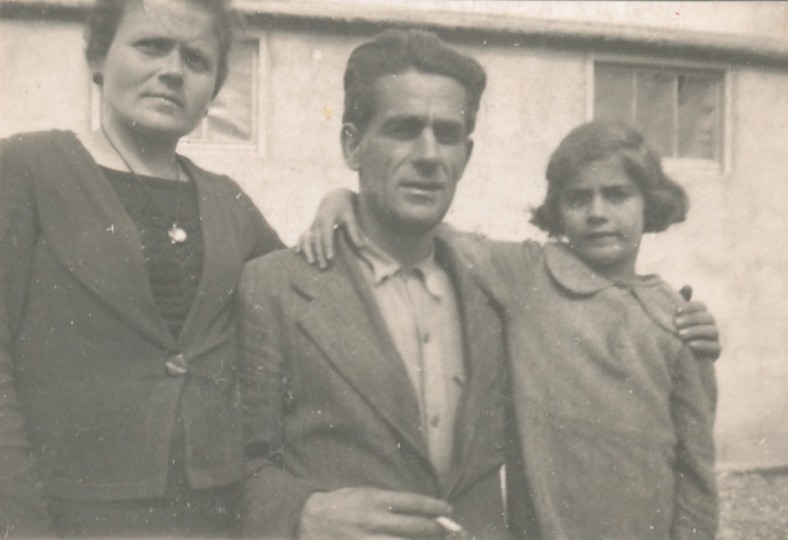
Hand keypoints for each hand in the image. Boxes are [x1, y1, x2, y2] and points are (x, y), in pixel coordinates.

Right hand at [296, 188, 361, 268]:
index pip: (327, 236)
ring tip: (312, 262)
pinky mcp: (310, 227)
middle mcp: (317, 223)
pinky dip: (299, 243)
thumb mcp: (350, 216)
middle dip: (319, 254)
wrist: (333, 197)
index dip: (328, 247)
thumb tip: (360, 246)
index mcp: (327, 219)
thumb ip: (354, 231)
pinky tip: (297, 252)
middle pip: (317, 241)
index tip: (330, 258)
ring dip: (308, 251)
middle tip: (324, 266)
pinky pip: (302, 236)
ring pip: (307, 239)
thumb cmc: (344, 207)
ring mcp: (312, 225)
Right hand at [298, 487, 449, 539]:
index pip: (413, 502)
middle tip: (445, 530)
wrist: (308, 521)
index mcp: (375, 500)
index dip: (434, 507)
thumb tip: (417, 510)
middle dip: (435, 529)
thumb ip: (388, 502)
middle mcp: (374, 520)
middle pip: (415, 526)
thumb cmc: (340, 504)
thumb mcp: (364, 493)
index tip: (447, 510)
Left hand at [675, 299, 720, 360]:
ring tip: (681, 335)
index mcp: (702, 315)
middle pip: (707, 317)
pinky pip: (714, 347)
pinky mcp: (716, 352)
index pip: (701, 306)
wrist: (679, 359)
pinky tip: (691, 345)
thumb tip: (687, 286)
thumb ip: (681, 306)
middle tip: (676, 323)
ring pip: (712, 331)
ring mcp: (715, 338)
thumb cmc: (677, 334)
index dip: (691, 307)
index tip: (677, 311)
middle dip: (691, 319)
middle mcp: (711, 325)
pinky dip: (703, 345)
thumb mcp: (676, 320)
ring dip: (696, 331)